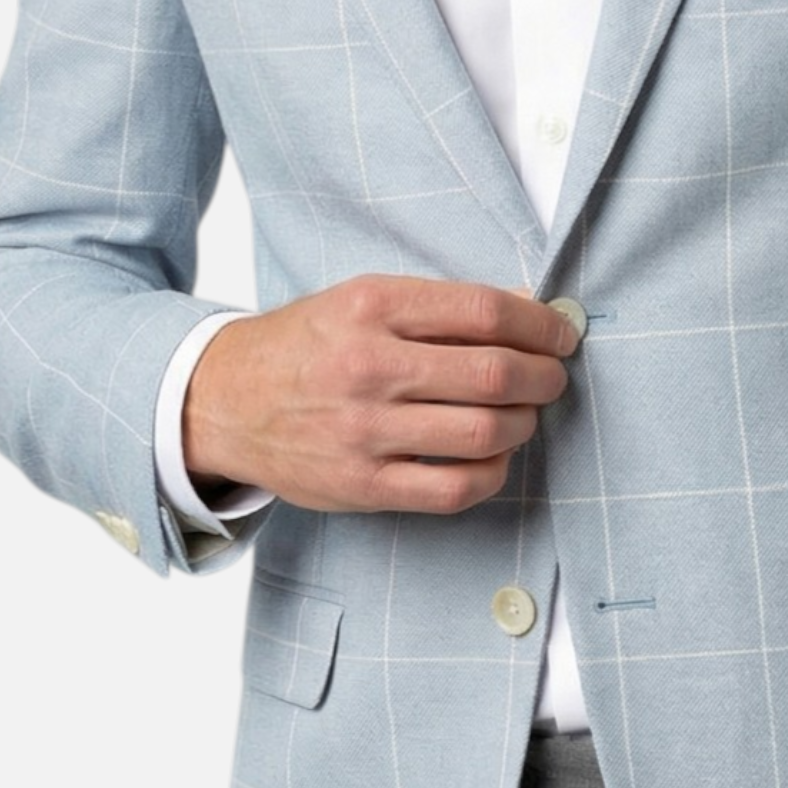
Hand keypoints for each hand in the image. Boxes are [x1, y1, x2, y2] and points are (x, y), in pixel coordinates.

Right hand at [181, 274, 580, 515]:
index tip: (560, 334)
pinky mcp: (363, 485)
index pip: (486, 312)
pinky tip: (493, 455)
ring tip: (523, 414)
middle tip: (552, 377)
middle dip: (545, 377)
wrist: (226, 400)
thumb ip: (438, 307)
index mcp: (372, 306)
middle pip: (494, 374)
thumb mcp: (361, 298)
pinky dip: (493, 472)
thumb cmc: (308, 345)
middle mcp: (369, 366)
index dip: (541, 324)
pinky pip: (455, 488)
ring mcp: (365, 431)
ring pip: (484, 432)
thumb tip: (529, 312)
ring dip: (524, 423)